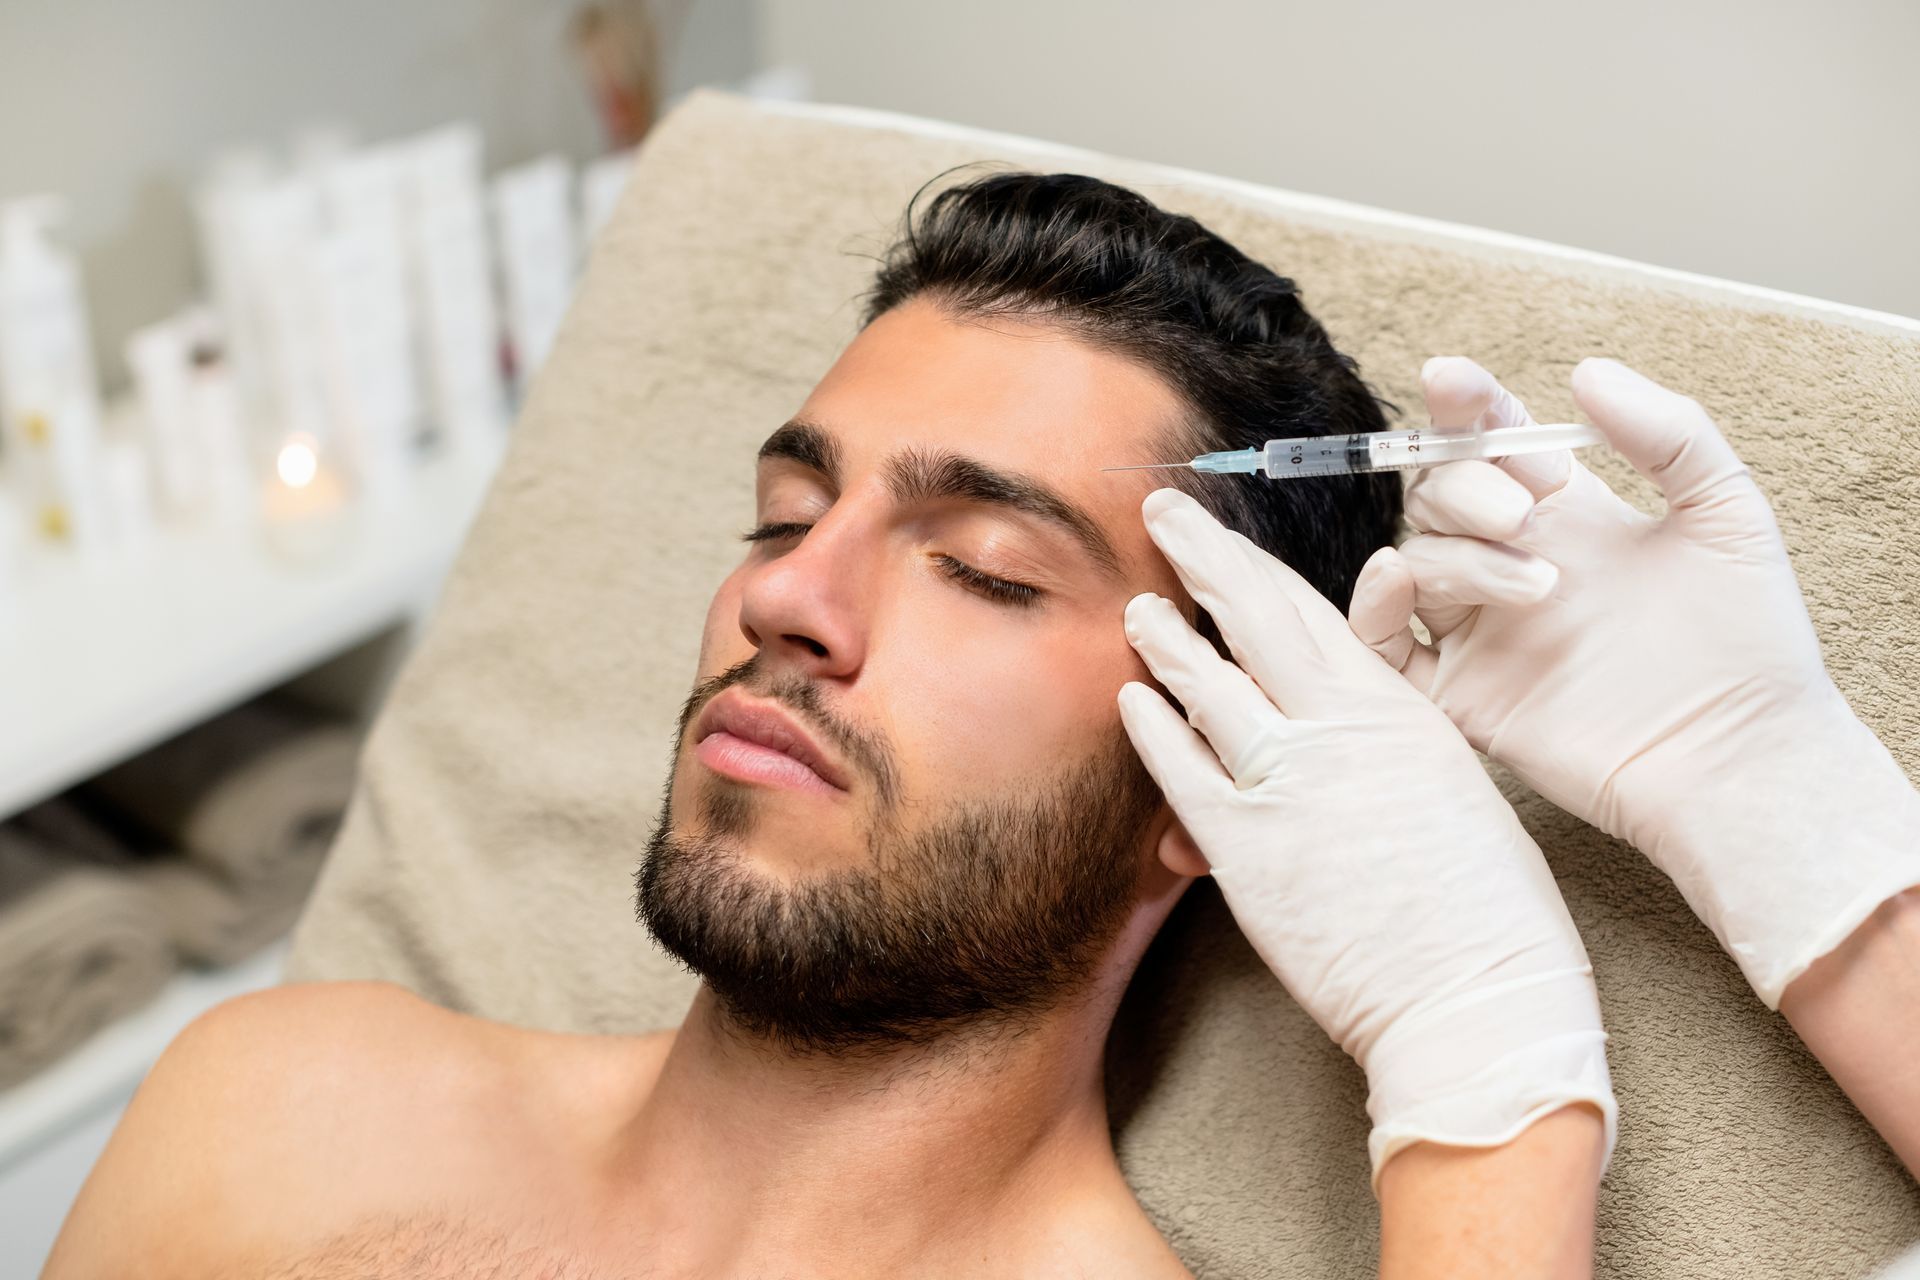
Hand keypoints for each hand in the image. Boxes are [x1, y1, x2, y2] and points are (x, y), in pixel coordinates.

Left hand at [1117, 486, 1614, 1187]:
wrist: (1478, 1002)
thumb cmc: (1488, 910)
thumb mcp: (1451, 786)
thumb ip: (1390, 733)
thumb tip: (1345, 702)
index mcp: (1395, 708)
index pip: (1307, 610)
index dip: (1253, 564)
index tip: (1223, 533)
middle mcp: (1335, 729)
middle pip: (1252, 618)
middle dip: (1201, 557)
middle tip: (1162, 513)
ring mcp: (1284, 784)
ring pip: (1207, 686)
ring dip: (1165, 641)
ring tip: (1138, 608)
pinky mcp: (1246, 850)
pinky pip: (1182, 771)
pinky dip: (1154, 730)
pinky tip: (1132, 702)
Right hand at [1349, 356, 1919, 1006]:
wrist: (1740, 756)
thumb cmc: (1748, 642)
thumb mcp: (1727, 510)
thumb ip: (1668, 431)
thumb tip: (1584, 371)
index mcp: (1568, 516)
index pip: (1492, 441)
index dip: (1464, 405)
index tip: (1454, 382)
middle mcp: (1514, 564)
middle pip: (1439, 494)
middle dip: (1465, 487)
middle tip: (1523, 516)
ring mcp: (1482, 631)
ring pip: (1415, 560)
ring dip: (1457, 554)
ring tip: (1539, 584)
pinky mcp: (1462, 694)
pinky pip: (1382, 643)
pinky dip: (1375, 604)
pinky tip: (1403, 583)